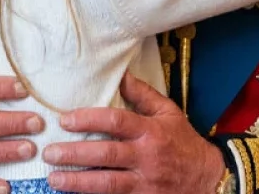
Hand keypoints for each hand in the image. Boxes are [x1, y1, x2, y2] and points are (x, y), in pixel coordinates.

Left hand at [45, 74, 226, 193]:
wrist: (208, 179)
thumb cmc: (184, 143)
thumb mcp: (169, 113)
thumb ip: (143, 95)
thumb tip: (121, 75)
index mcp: (151, 131)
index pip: (116, 121)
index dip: (88, 119)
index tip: (64, 120)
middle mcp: (146, 157)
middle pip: (106, 154)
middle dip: (74, 154)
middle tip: (49, 152)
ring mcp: (145, 183)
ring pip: (107, 183)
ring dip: (77, 182)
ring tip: (54, 178)